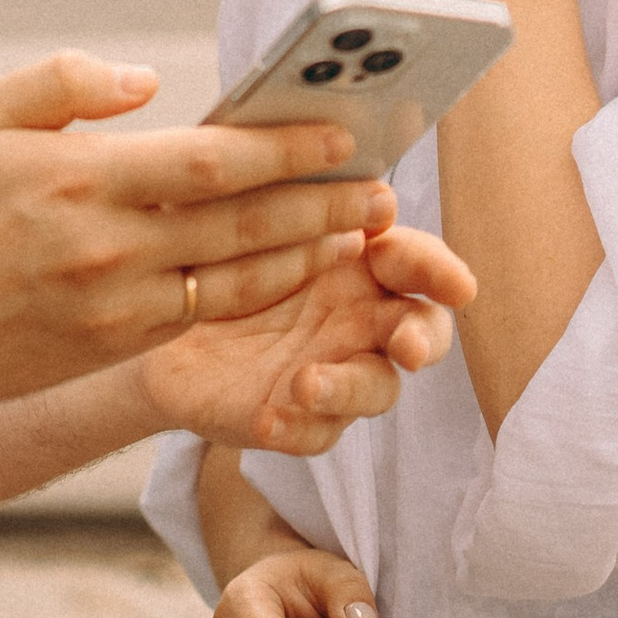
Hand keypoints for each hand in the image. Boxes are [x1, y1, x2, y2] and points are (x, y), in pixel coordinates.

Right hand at [0, 51, 396, 412]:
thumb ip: (65, 83)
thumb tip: (147, 81)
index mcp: (79, 181)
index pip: (211, 164)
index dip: (286, 148)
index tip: (342, 130)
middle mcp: (106, 250)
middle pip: (243, 226)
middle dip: (322, 205)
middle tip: (382, 184)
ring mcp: (113, 308)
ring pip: (235, 280)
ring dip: (306, 255)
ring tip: (356, 231)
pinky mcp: (112, 347)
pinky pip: (203, 314)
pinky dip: (257, 292)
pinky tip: (292, 269)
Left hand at [138, 225, 474, 454]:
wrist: (163, 309)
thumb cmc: (218, 250)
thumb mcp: (248, 216)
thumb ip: (299, 201)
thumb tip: (356, 183)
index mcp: (361, 262)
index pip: (418, 264)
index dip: (437, 271)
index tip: (454, 284)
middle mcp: (361, 318)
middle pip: (420, 332)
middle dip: (422, 339)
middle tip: (406, 345)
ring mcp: (335, 370)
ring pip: (375, 389)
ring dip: (348, 388)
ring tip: (305, 383)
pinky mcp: (299, 418)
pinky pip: (314, 434)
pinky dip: (296, 428)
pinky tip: (268, 418)